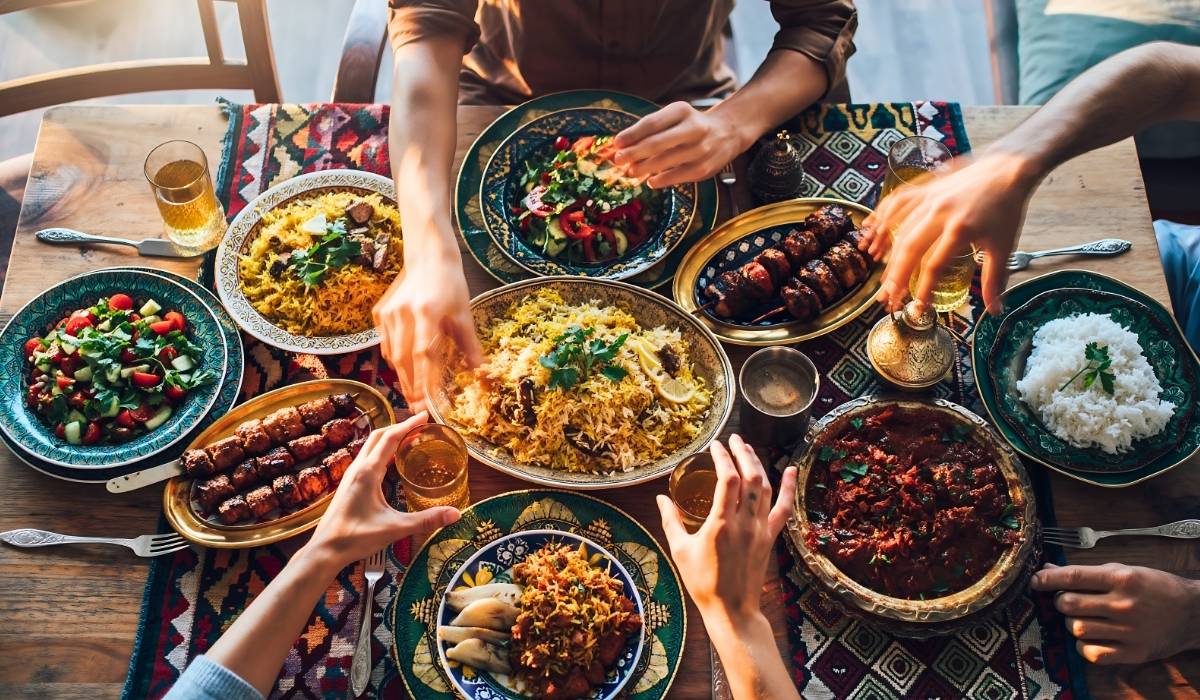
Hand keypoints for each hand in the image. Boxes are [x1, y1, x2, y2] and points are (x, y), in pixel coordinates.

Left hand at [302, 411, 459, 569]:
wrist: (325, 550)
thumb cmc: (356, 538)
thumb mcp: (395, 528)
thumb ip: (426, 520)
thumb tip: (455, 514)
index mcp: (368, 472)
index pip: (390, 439)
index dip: (409, 425)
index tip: (424, 417)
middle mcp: (358, 468)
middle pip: (379, 436)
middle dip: (400, 426)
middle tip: (420, 425)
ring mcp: (351, 475)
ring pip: (371, 446)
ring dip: (390, 438)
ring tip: (410, 439)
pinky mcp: (349, 484)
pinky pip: (368, 458)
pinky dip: (383, 452)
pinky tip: (393, 463)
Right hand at [373, 251, 481, 410]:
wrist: (428, 258)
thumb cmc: (451, 285)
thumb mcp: (464, 314)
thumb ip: (470, 346)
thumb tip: (480, 373)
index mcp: (427, 312)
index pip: (424, 353)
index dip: (426, 379)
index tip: (430, 401)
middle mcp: (403, 314)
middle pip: (404, 358)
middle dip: (411, 386)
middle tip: (419, 407)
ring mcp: (388, 313)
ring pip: (392, 354)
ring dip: (402, 377)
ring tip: (412, 395)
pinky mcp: (380, 313)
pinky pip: (385, 343)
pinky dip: (394, 359)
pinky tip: (404, 371)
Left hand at [613, 102, 746, 188]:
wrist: (728, 132)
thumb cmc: (691, 125)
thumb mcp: (675, 117)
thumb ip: (652, 128)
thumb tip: (623, 145)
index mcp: (682, 111)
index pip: (652, 123)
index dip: (632, 134)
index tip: (616, 143)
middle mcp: (694, 128)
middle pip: (657, 143)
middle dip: (633, 153)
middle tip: (618, 160)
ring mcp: (700, 149)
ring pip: (665, 162)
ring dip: (643, 168)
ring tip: (630, 171)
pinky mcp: (704, 168)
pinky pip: (677, 176)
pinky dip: (660, 180)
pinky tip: (650, 180)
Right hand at [656, 435, 797, 619]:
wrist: (732, 610)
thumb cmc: (703, 582)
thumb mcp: (680, 550)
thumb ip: (671, 521)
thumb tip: (661, 497)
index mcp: (721, 523)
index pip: (728, 479)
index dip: (723, 458)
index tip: (715, 446)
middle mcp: (744, 522)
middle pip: (750, 477)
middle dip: (742, 453)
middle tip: (733, 438)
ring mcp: (760, 529)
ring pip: (765, 487)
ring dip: (758, 464)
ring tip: (748, 449)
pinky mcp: (769, 538)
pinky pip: (784, 509)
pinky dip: (789, 488)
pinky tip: (792, 470)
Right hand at [860, 151, 1037, 313]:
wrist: (1009, 167)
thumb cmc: (1007, 208)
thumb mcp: (1003, 246)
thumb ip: (994, 280)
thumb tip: (995, 312)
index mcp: (960, 230)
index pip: (933, 266)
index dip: (923, 289)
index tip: (918, 307)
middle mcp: (939, 213)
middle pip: (909, 249)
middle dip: (896, 278)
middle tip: (889, 299)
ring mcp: (930, 198)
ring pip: (900, 230)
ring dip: (888, 256)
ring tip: (883, 277)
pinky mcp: (926, 188)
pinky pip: (897, 204)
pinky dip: (882, 219)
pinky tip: (872, 233)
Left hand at [1031, 562, 1199, 664]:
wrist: (1192, 614)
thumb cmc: (1154, 588)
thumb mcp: (1124, 571)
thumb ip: (1086, 573)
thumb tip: (1048, 569)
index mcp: (1122, 579)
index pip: (1073, 577)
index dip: (1048, 578)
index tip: (1035, 580)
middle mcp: (1124, 605)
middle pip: (1069, 604)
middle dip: (1060, 601)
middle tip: (1068, 600)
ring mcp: (1128, 632)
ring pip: (1076, 628)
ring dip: (1072, 622)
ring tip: (1084, 618)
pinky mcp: (1133, 653)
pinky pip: (1091, 652)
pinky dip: (1084, 645)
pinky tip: (1092, 637)